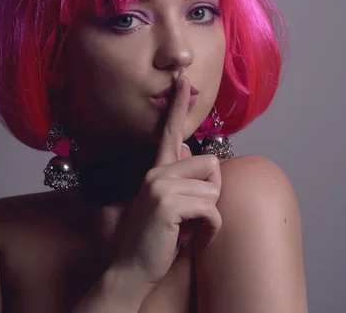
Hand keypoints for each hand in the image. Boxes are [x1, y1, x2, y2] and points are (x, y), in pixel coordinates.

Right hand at [110, 70, 222, 291]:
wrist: (132, 269)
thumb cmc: (156, 238)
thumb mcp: (168, 205)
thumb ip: (178, 178)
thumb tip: (189, 152)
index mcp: (157, 170)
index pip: (169, 132)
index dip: (177, 105)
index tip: (182, 77)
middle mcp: (156, 172)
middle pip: (211, 165)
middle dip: (211, 194)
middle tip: (191, 216)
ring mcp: (160, 186)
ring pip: (213, 190)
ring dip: (209, 215)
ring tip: (188, 228)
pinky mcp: (167, 204)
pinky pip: (211, 210)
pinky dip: (210, 230)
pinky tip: (192, 239)